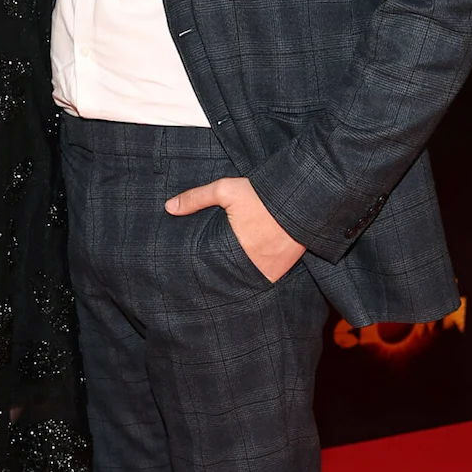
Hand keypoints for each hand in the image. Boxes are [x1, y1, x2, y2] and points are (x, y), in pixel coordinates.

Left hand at [165, 176, 305, 283]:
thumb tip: (168, 208)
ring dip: (235, 278)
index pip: (210, 269)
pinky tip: (244, 271)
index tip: (189, 272)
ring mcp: (269, 271)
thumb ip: (196, 198)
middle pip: (227, 278)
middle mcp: (252, 266)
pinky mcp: (281, 270)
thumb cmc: (262, 194)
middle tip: (204, 277)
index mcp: (234, 250)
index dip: (200, 271)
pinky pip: (262, 279)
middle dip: (217, 276)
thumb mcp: (226, 190)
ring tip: (223, 274)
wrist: (303, 197)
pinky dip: (253, 276)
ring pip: (244, 281)